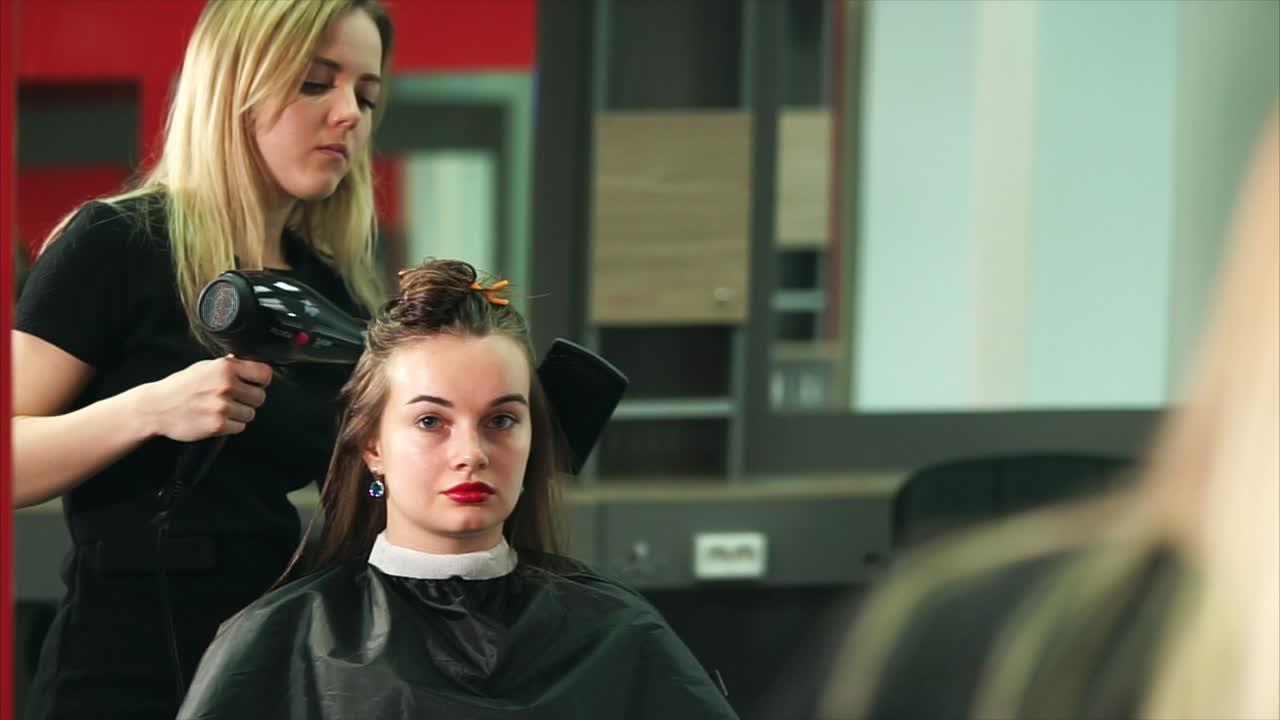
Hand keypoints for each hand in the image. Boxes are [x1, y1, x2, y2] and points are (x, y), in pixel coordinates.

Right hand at [140, 355, 272, 441]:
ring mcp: (222, 406)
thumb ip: (228, 366)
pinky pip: (239, 427)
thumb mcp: (203, 367)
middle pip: (260, 397)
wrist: (156, 408)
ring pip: (251, 414)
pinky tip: (216, 418)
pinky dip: (231, 425)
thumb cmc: (180, 386)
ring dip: (239, 414)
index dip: (262, 381)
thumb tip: (250, 363)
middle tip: (234, 399)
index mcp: (225, 367)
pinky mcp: (217, 425)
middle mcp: (225, 385)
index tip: (256, 384)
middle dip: (250, 400)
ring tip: (220, 409)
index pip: (264, 373)